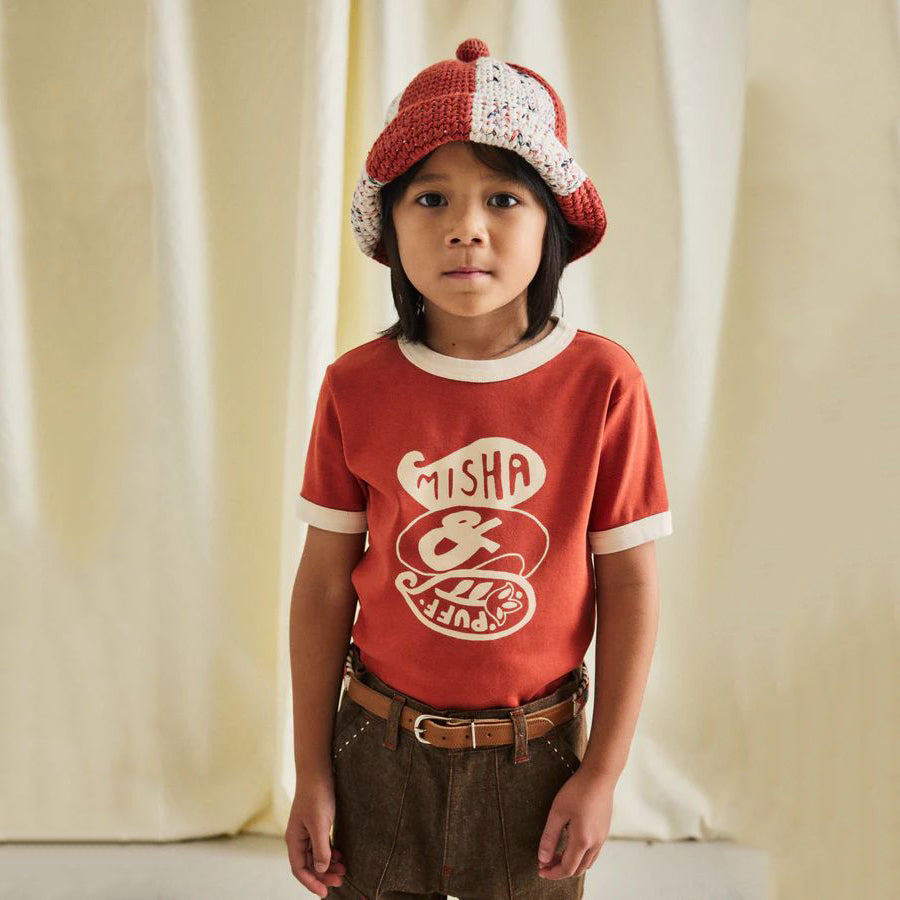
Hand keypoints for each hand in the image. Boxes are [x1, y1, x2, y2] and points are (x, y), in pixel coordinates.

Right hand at [284, 772, 346, 896]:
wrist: (318, 772)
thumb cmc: (316, 796)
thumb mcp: (319, 824)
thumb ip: (320, 848)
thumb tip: (321, 869)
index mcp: (294, 840)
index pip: (299, 869)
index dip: (311, 882)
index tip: (325, 893)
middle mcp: (299, 838)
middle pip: (309, 864)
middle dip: (323, 875)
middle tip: (341, 880)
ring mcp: (307, 831)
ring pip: (316, 856)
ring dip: (328, 865)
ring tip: (344, 869)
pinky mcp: (317, 824)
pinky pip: (322, 845)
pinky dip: (331, 853)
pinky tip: (341, 856)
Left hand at [537, 768, 613, 879]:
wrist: (599, 776)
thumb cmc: (577, 791)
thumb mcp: (557, 812)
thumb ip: (549, 837)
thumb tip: (542, 859)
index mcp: (582, 840)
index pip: (567, 868)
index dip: (552, 873)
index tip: (540, 870)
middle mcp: (595, 844)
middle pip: (578, 869)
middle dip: (560, 870)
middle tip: (545, 862)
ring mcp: (602, 838)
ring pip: (586, 863)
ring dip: (571, 864)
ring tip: (555, 854)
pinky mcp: (604, 831)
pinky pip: (592, 853)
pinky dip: (580, 856)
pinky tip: (569, 844)